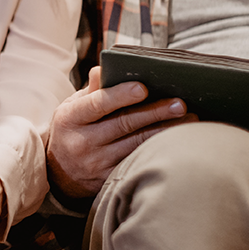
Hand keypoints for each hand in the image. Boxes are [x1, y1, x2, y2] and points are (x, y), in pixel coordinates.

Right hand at [47, 66, 191, 198]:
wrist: (59, 173)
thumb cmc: (72, 130)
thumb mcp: (72, 108)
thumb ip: (92, 91)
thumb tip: (104, 69)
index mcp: (70, 119)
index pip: (97, 104)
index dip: (120, 95)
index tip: (143, 87)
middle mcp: (82, 143)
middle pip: (123, 124)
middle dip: (154, 112)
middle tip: (180, 104)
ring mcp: (96, 164)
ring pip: (136, 145)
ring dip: (164, 131)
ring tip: (190, 119)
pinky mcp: (109, 180)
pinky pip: (137, 162)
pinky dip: (158, 150)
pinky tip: (177, 141)